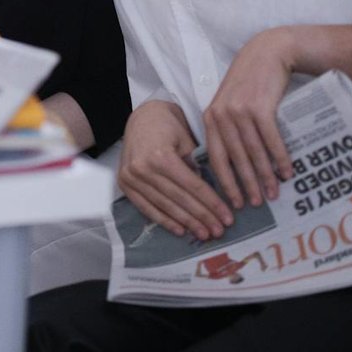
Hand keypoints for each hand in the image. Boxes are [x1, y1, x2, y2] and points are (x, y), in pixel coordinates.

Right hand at [118, 101, 232, 240]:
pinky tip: (180, 230)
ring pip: (164, 206)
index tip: (227, 218)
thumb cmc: (170, 127)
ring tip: (203, 234)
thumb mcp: (188, 142)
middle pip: (180, 199)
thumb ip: (196, 168)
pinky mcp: (124, 184)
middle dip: (202, 217)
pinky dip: (164, 220)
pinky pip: (146, 208)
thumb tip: (210, 199)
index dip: (212, 204)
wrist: (143, 117)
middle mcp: (143, 169)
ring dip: (186, 223)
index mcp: (161, 156)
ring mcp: (131, 178)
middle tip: (219, 231)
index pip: (192, 186)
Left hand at [201, 28, 295, 209]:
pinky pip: (270, 140)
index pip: (215, 157)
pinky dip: (280, 159)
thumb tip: (230, 163)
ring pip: (253, 152)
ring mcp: (240, 112)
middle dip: (245, 185)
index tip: (233, 202)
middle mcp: (221, 116)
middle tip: (255, 205)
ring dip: (264, 176)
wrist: (266, 54)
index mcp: (210, 118)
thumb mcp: (228, 104)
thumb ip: (225, 128)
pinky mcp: (260, 108)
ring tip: (273, 193)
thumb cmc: (248, 83)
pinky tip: (287, 172)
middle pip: (234, 159)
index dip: (224, 182)